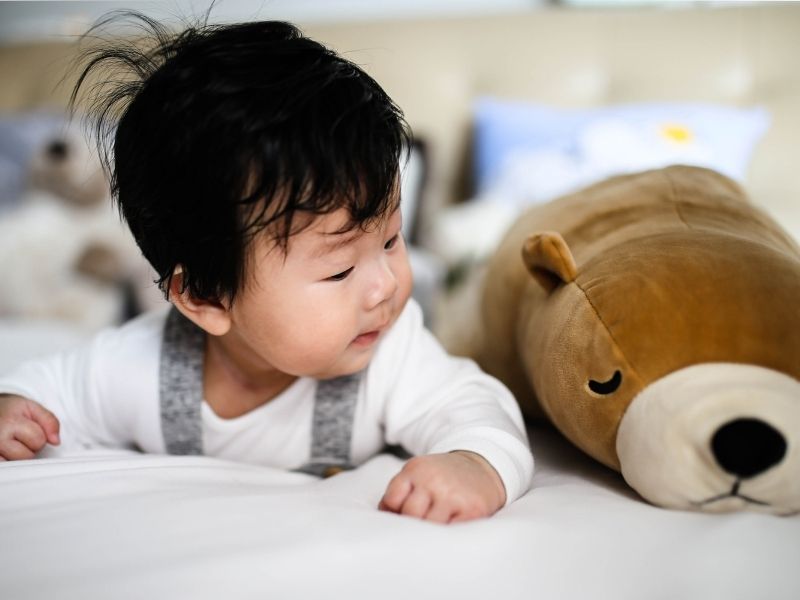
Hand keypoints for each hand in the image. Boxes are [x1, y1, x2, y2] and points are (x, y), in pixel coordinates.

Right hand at [0, 394, 59, 460]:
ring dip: (18, 455)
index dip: (40, 435)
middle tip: (20, 436)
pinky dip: (8, 460)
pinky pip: (6, 468)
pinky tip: (6, 449)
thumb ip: (49, 421)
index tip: (30, 428)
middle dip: (29, 447)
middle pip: (28, 456)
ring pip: (17, 464)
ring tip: (12, 442)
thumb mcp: (32, 408)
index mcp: (11, 422)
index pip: (39, 441)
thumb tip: (56, 441)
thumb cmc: (9, 410)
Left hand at [378, 450, 505, 523]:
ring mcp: (453, 495)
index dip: (394, 512)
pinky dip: (447, 534)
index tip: (403, 515)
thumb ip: (401, 490)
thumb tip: (384, 516)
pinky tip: (449, 527)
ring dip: (430, 530)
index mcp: (416, 469)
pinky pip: (451, 532)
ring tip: (435, 526)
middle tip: (421, 524)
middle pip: (410, 514)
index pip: (392, 499)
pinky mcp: (472, 510)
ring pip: (429, 526)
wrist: (482, 467)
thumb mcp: (419, 472)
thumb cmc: (444, 476)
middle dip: (413, 523)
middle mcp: (433, 480)